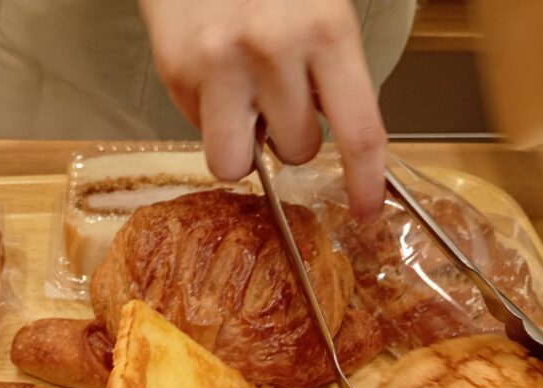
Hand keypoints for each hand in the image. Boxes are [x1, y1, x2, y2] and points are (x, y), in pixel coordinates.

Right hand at [140, 0, 386, 217]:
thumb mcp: (319, 6)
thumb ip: (330, 69)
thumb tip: (334, 139)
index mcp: (327, 29)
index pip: (359, 131)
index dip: (365, 182)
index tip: (366, 212)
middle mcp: (274, 49)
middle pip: (296, 151)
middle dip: (289, 136)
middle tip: (276, 98)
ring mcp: (219, 64)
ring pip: (237, 161)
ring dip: (243, 142)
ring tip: (239, 100)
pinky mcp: (177, 71)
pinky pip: (197, 131)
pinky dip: (205, 113)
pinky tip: (209, 72)